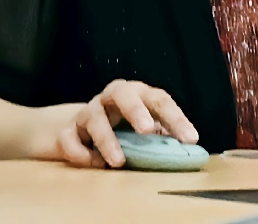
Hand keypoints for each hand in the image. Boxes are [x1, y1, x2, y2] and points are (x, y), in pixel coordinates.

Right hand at [56, 79, 198, 167]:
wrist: (74, 131)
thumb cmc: (120, 129)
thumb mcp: (143, 130)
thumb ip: (162, 136)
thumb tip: (187, 150)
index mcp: (137, 95)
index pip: (159, 100)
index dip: (176, 118)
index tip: (190, 138)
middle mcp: (112, 98)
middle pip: (123, 93)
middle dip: (136, 110)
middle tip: (148, 129)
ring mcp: (88, 112)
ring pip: (95, 118)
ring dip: (107, 140)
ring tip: (118, 161)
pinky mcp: (67, 130)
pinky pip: (69, 139)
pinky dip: (80, 153)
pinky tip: (93, 164)